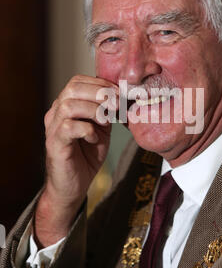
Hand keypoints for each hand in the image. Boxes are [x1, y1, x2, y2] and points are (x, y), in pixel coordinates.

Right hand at [34, 75, 118, 247]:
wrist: (74, 186)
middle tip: (116, 105)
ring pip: (69, 105)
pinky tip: (94, 138)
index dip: (100, 83)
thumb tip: (122, 96)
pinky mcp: (54, 144)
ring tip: (106, 121)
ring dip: (93, 110)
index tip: (119, 93)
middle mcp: (56, 113)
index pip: (78, 81)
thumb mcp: (102, 129)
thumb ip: (107, 112)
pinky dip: (86, 129)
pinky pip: (68, 128)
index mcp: (66, 106)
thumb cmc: (87, 156)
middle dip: (99, 93)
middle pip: (72, 88)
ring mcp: (53, 128)